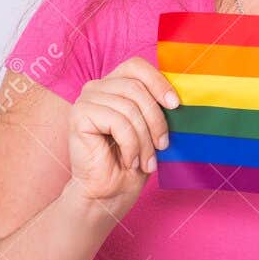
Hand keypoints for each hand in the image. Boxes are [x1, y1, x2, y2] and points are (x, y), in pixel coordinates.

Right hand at [66, 56, 179, 215]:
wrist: (108, 193)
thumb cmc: (133, 161)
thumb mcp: (151, 128)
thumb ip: (158, 106)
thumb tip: (180, 95)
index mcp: (115, 84)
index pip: (137, 66)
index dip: (158, 82)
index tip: (175, 106)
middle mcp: (97, 87)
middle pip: (136, 88)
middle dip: (156, 120)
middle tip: (162, 146)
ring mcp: (86, 99)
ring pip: (129, 108)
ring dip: (144, 139)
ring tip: (146, 160)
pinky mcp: (79, 114)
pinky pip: (117, 121)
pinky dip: (130, 145)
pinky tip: (129, 160)